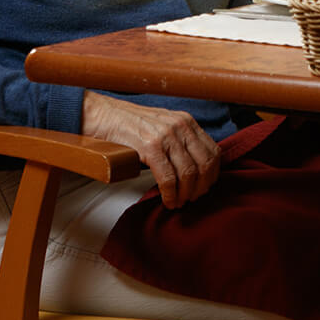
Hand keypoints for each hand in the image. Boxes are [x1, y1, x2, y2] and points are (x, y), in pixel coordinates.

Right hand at [81, 91, 219, 208]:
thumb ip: (181, 142)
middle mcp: (181, 126)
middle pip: (205, 164)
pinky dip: (170, 193)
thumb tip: (196, 170)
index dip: (213, 174)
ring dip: (186, 194)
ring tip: (179, 202)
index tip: (206, 187)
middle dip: (202, 187)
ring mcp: (166, 136)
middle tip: (193, 199)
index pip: (213, 151)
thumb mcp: (164, 127)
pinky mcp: (150, 147)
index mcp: (187, 122)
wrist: (105, 116)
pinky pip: (168, 177)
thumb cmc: (132, 126)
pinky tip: (167, 200)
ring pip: (188, 173)